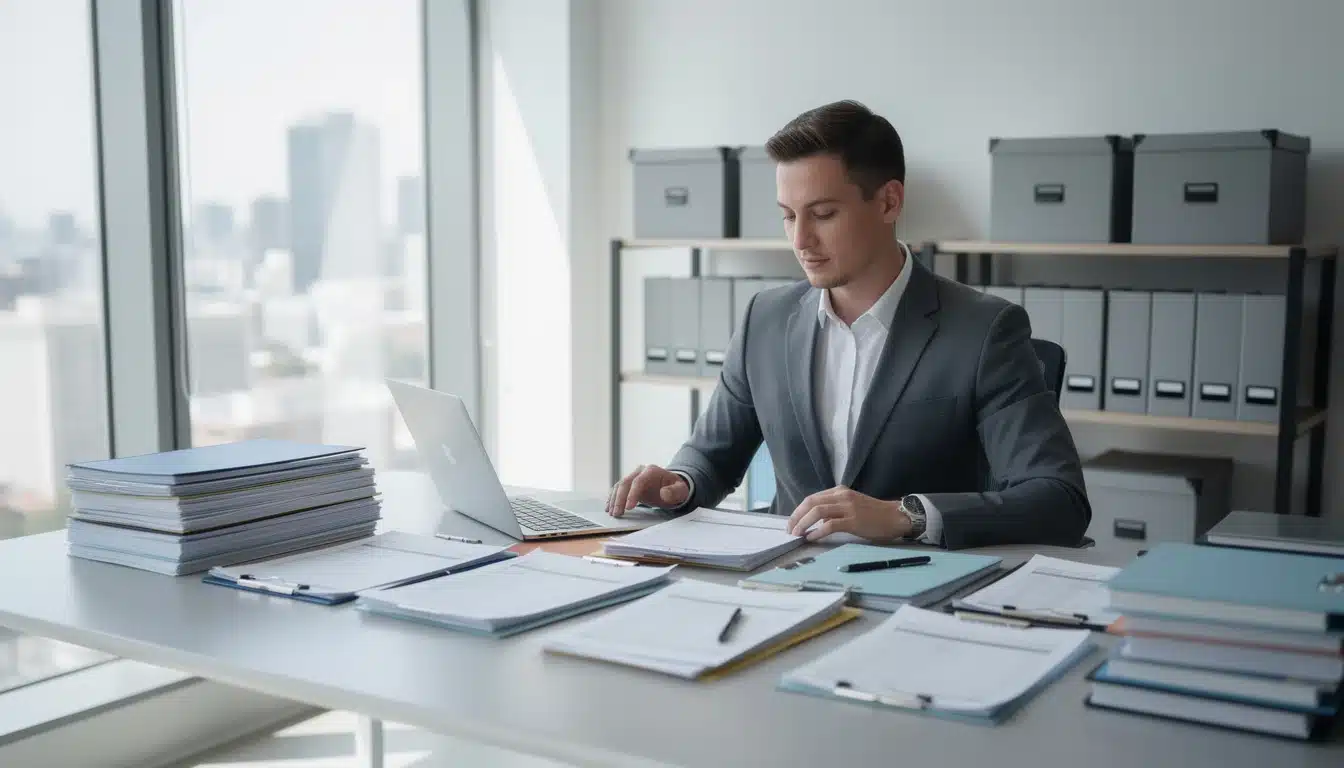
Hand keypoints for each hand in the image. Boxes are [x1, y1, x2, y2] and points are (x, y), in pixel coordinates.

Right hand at [607, 464, 689, 517]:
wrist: (672, 486)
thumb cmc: (676, 488)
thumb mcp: (681, 491)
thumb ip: (675, 492)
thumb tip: (664, 493)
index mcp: (651, 471)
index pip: (638, 481)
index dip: (632, 494)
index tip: (629, 508)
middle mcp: (640, 472)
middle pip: (625, 483)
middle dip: (619, 499)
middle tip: (617, 513)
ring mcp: (633, 477)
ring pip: (619, 486)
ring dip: (614, 500)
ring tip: (612, 513)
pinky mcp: (630, 485)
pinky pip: (618, 490)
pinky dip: (613, 498)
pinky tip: (609, 507)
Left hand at [787, 486, 911, 542]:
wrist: (895, 517)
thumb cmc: (873, 514)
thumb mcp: (851, 505)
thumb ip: (834, 510)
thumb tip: (817, 522)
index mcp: (839, 491)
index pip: (811, 498)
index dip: (798, 511)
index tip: (791, 523)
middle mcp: (842, 496)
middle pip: (811, 503)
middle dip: (796, 517)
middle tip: (789, 530)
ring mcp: (848, 507)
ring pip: (817, 512)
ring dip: (803, 524)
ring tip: (797, 534)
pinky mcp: (854, 521)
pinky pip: (830, 525)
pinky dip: (817, 531)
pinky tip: (812, 538)